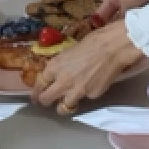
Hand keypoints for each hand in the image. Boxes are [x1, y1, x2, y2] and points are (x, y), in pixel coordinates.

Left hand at [32, 21, 147, 114]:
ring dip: (63, 105)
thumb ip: (62, 64)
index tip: (35, 95)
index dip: (36, 91)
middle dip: (45, 101)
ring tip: (66, 102)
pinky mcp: (91, 96)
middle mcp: (62, 82)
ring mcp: (77, 91)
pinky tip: (90, 86)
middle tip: (48, 100)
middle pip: (46, 99)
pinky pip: (84, 99)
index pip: (39, 84)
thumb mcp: (70, 50)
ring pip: (63, 108)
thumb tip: (59, 71)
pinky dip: (85, 95)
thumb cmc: (93, 41)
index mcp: (55, 66)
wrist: (113, 48)